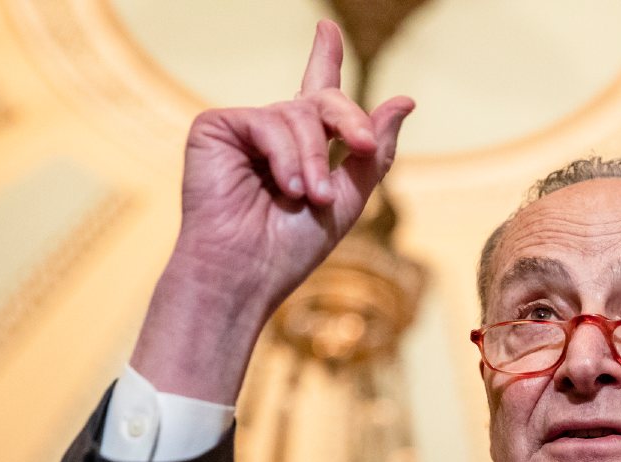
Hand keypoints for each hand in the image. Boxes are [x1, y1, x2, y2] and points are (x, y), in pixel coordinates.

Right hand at [131, 20, 413, 403]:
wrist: (246, 273)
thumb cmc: (292, 248)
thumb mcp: (349, 198)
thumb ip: (375, 152)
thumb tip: (405, 100)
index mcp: (305, 149)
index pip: (318, 95)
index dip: (324, 59)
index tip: (328, 29)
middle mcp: (275, 133)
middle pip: (325, 102)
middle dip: (351, 124)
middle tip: (364, 150)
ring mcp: (245, 128)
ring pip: (299, 114)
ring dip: (315, 159)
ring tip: (310, 198)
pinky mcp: (215, 127)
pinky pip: (267, 120)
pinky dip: (285, 156)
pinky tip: (285, 188)